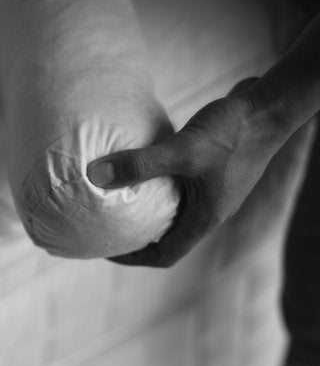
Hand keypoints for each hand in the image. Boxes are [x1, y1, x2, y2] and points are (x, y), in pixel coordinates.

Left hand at [87, 78, 290, 266]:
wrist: (269, 107)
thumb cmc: (232, 133)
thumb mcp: (181, 150)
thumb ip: (140, 164)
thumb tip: (96, 175)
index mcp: (204, 218)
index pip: (164, 255)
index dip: (132, 257)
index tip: (106, 247)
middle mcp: (208, 210)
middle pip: (166, 236)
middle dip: (135, 235)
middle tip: (105, 223)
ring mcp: (212, 190)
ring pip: (173, 210)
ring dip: (146, 208)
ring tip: (116, 196)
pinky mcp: (211, 169)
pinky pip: (179, 186)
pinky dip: (158, 182)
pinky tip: (139, 165)